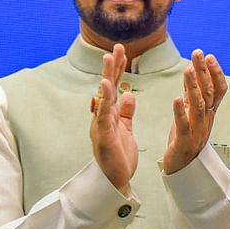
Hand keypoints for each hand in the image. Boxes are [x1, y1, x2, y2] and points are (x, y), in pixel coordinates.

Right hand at [90, 44, 137, 190]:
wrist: (115, 181)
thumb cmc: (118, 156)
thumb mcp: (125, 129)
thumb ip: (125, 112)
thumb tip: (128, 94)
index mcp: (110, 115)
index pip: (114, 87)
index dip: (118, 70)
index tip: (122, 51)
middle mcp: (102, 117)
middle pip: (107, 87)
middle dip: (112, 67)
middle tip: (116, 47)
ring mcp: (101, 126)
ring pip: (103, 97)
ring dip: (107, 77)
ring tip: (109, 59)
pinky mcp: (104, 136)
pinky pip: (103, 115)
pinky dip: (105, 100)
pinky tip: (107, 86)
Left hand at [162, 49, 227, 174]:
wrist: (182, 170)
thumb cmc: (185, 139)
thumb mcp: (190, 114)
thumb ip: (192, 95)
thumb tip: (194, 72)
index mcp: (208, 113)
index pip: (217, 90)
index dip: (215, 73)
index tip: (208, 56)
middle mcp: (206, 120)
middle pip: (208, 93)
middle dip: (204, 72)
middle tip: (199, 54)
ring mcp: (196, 131)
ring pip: (198, 106)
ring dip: (194, 87)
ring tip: (189, 70)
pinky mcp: (184, 142)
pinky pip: (183, 125)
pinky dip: (180, 112)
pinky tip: (176, 99)